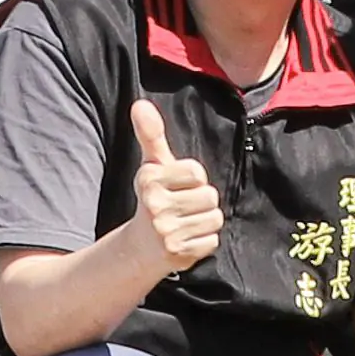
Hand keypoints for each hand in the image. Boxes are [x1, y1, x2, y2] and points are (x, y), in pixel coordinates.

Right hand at [123, 100, 223, 271]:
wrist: (140, 246)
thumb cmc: (154, 197)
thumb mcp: (152, 165)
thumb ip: (150, 134)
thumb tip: (140, 103)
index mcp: (149, 178)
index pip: (197, 173)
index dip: (194, 179)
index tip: (177, 187)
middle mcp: (154, 204)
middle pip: (209, 196)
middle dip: (202, 202)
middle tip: (183, 208)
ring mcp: (165, 230)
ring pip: (214, 218)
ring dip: (205, 221)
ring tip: (185, 223)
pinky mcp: (177, 252)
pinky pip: (212, 240)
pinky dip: (203, 241)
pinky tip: (186, 240)